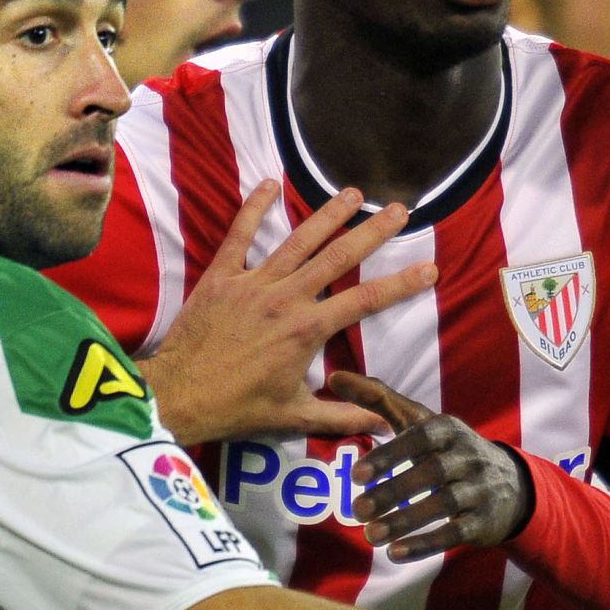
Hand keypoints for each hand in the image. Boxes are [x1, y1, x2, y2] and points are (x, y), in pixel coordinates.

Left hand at [141, 183, 436, 445]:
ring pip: (297, 240)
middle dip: (373, 232)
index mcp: (307, 330)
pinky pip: (240, 235)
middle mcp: (285, 299)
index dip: (401, 284)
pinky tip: (270, 183)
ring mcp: (252, 283)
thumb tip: (383, 426)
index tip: (429, 268)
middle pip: (338, 257)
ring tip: (354, 193)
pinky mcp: (221, 277)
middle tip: (400, 209)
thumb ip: (341, 416)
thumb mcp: (294, 416)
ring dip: (328, 214)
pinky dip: (254, 208)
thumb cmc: (238, 408)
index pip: (365, 300)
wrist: (180, 396)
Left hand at [332, 372, 532, 560]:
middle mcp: (468, 456)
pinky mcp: (483, 522)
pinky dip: (425, 544)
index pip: (420, 437)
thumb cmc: (449, 449)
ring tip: (369, 536)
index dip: (390, 455)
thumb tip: (333, 376)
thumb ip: (378, 399)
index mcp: (448, 430)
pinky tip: (395, 554)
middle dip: (392, 492)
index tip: (356, 474)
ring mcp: (479, 490)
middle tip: (356, 510)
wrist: (512, 486)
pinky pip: (455, 534)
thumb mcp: (420, 421)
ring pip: (443, 505)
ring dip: (404, 521)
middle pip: (431, 473)